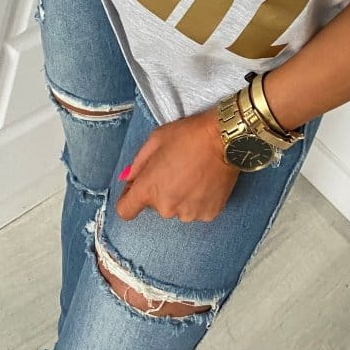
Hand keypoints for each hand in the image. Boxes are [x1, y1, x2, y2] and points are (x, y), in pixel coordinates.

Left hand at [115, 108, 240, 222]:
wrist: (224, 138)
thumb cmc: (188, 135)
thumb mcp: (155, 139)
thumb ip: (137, 163)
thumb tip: (128, 179)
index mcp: (149, 189)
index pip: (125, 211)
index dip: (129, 198)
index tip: (138, 188)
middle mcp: (166, 207)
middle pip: (156, 205)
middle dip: (162, 190)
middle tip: (177, 168)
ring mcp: (189, 213)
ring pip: (178, 208)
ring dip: (182, 196)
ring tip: (194, 174)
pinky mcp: (208, 214)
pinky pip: (197, 209)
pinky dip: (199, 199)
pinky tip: (206, 181)